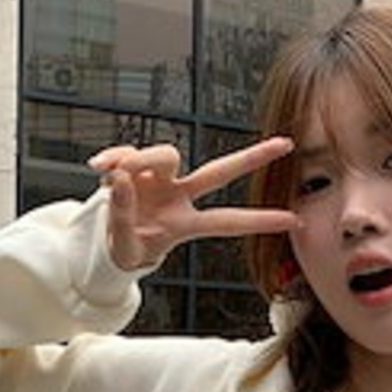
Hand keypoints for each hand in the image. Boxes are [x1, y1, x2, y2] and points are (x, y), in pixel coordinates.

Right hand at [87, 137, 298, 271]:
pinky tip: (97, 168)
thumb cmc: (127, 247)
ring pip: (166, 154)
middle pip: (219, 172)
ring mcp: (161, 178)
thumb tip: (121, 179)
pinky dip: (112, 159)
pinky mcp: (137, 165)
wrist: (106, 238)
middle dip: (252, 159)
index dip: (258, 221)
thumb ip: (121, 216)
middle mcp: (179, 195)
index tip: (294, 220)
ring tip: (111, 177)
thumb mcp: (124, 246)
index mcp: (184, 224)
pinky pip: (127, 152)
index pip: (227, 222)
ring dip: (139, 161)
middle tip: (287, 144)